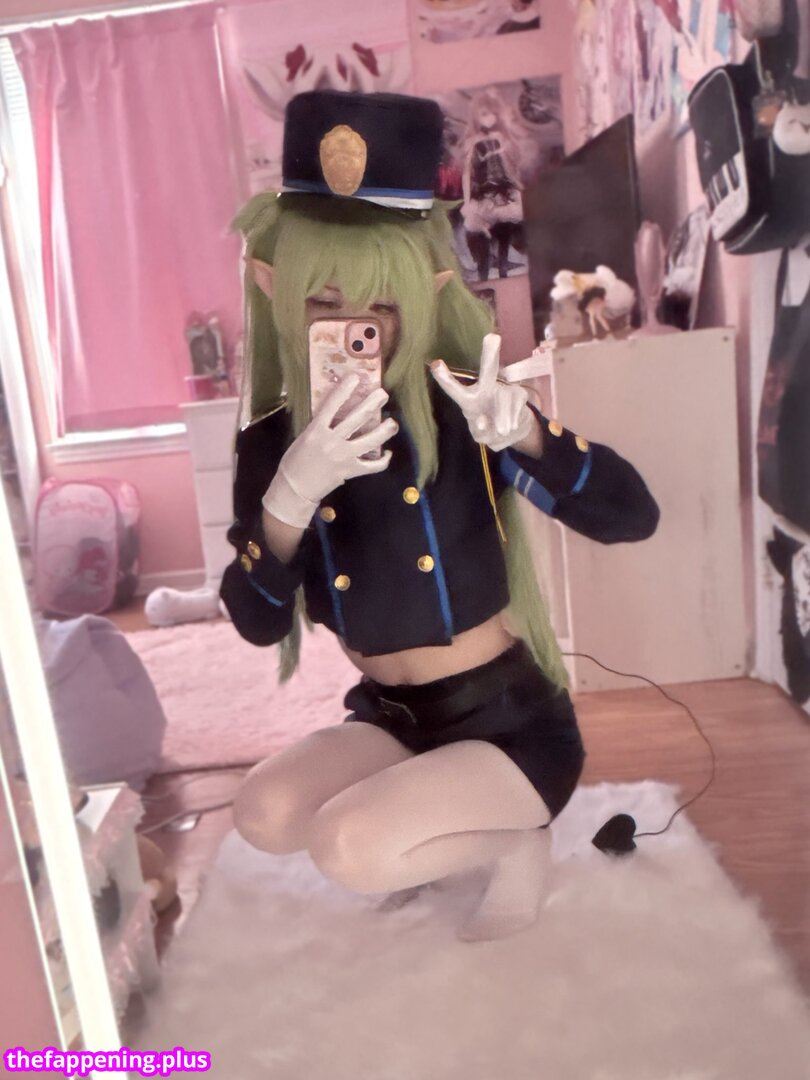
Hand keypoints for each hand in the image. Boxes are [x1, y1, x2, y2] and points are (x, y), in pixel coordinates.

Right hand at [262, 374, 395, 527]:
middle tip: (383, 394)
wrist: (295, 488)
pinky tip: (388, 453)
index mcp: (316, 430)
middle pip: (357, 418)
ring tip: (392, 423)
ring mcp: (344, 456)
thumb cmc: (295, 460)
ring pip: (371, 440)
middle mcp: (332, 441)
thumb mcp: (304, 437)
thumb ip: (320, 425)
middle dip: (373, 403)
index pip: (332, 404)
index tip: (356, 377)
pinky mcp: (352, 471)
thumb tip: (336, 412)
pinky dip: (384, 460)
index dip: (344, 389)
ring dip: (385, 430)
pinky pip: (373, 466)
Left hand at [430, 333, 534, 452]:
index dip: (445, 379)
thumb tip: (485, 422)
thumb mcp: (481, 434)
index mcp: (469, 399)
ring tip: (502, 430)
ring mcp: (505, 389)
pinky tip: (511, 425)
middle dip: (490, 354)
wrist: (513, 431)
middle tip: (492, 337)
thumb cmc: (489, 428)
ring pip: (505, 401)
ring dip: (503, 420)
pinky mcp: (520, 393)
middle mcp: (486, 388)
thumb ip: (481, 432)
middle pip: (489, 370)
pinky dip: (513, 422)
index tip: (435, 364)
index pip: (456, 390)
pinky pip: (517, 409)